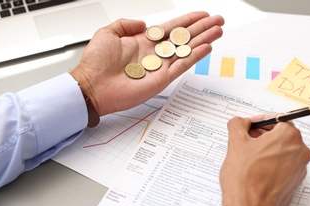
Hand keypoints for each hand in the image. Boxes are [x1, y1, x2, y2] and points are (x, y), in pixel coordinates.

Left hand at [70, 11, 223, 118]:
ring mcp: (160, 67)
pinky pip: (181, 66)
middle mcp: (154, 54)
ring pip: (186, 50)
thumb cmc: (95, 63)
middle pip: (184, 38)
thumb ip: (126, 24)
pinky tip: (206, 48)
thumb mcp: (108, 33)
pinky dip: (194, 56)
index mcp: (143, 42)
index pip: (171, 29)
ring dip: (203, 40)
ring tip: (218, 31)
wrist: (91, 86)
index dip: (187, 21)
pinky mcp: (161, 79)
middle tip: (218, 21)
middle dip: (201, 28)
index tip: (202, 15)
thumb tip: (144, 24)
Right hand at [219, 115, 309, 205]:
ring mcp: (300, 168)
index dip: (259, 121)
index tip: (249, 126)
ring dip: (266, 149)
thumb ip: (238, 125)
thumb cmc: (245, 179)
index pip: (277, 119)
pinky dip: (271, 163)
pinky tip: (255, 169)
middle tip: (246, 140)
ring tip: (248, 157)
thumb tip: (240, 122)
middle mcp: (300, 151)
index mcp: (289, 136)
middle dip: (263, 135)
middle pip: (281, 134)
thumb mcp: (236, 143)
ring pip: (282, 150)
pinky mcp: (295, 182)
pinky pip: (284, 165)